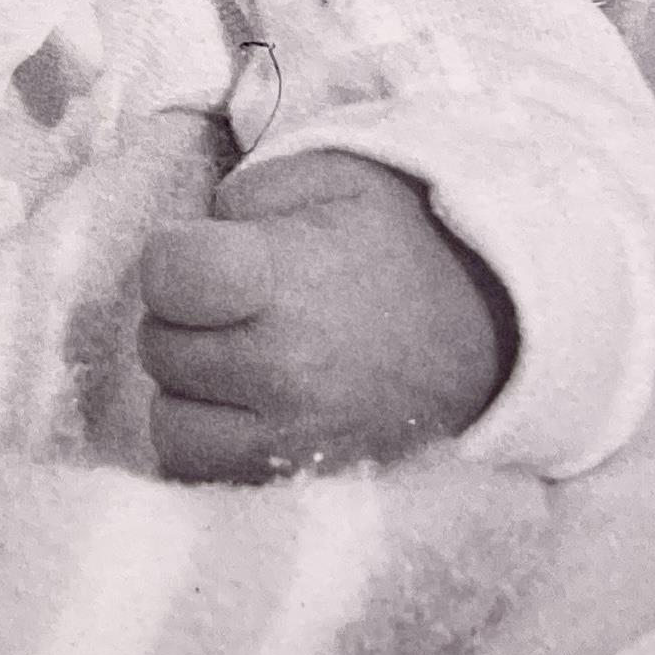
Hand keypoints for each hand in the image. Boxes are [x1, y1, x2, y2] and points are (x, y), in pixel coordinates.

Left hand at [135, 150, 514, 481]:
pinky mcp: (299, 480)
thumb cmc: (403, 240)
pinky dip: (207, 441)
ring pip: (170, 421)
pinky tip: (242, 406)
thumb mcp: (334, 173)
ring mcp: (292, 436)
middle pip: (159, 346)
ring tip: (239, 358)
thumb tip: (197, 235)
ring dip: (190, 389)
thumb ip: (247, 194)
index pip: (166, 274)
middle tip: (233, 305)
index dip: (172, 256)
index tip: (205, 254)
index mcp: (286, 281)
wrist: (495, 327)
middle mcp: (284, 368)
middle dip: (183, 319)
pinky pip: (201, 473)